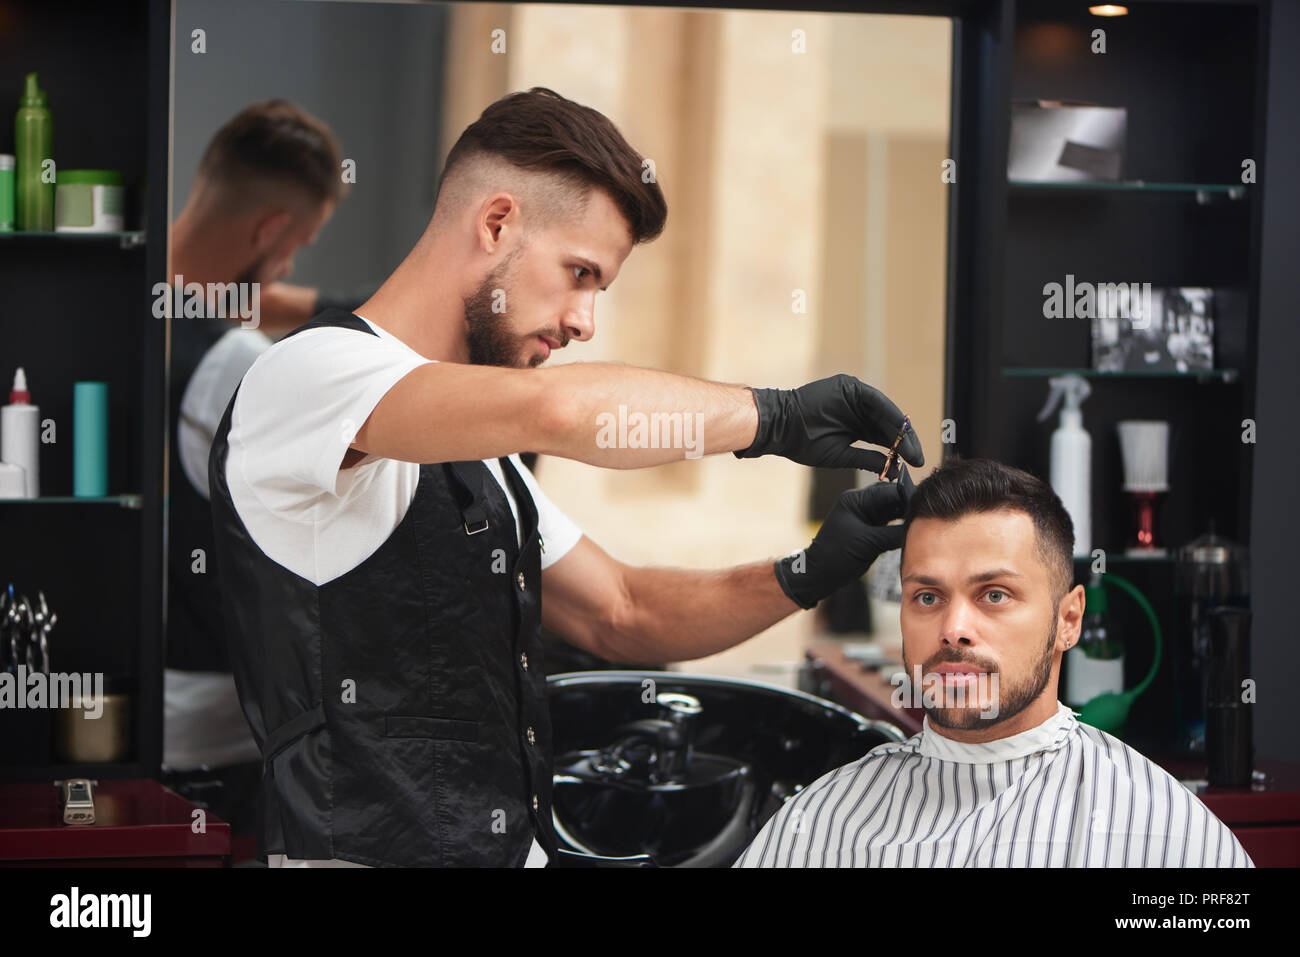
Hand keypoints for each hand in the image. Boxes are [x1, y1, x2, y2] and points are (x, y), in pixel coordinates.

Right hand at [734, 374, 923, 475]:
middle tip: (918, 458)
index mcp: (855, 424)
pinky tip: (901, 430)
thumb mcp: (841, 455)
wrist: (780, 427)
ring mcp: (854, 396)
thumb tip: (894, 470)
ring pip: (885, 413)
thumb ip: (867, 459)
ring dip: (900, 431)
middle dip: (905, 441)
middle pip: (888, 424)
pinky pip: (875, 401)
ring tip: (912, 450)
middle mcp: (857, 408)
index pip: (884, 435)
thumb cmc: (804, 443)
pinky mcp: (849, 387)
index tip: (915, 463)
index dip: (900, 448)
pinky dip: (888, 414)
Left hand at [774, 465, 915, 608]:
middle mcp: (861, 505)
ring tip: (925, 518)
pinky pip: (889, 523)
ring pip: (892, 511)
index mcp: (855, 500)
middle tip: (930, 508)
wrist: (819, 574)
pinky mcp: (869, 530)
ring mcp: (865, 517)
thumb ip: (892, 534)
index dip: (907, 494)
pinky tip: (914, 528)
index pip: (886, 491)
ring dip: (906, 514)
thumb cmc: (836, 556)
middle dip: (909, 503)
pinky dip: (901, 526)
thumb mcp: (866, 544)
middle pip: (891, 498)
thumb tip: (917, 528)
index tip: (927, 499)